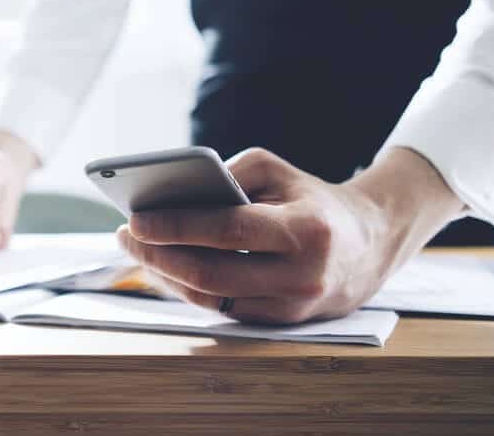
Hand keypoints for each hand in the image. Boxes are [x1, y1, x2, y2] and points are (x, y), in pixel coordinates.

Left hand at [117, 147, 462, 323]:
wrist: (368, 244)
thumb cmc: (309, 199)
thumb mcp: (276, 170)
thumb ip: (227, 174)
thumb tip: (172, 197)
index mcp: (305, 230)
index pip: (228, 230)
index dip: (177, 226)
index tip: (135, 219)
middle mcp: (301, 275)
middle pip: (212, 273)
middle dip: (159, 255)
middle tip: (125, 235)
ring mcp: (292, 306)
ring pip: (212, 298)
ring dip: (166, 275)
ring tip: (136, 250)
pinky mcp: (281, 323)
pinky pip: (223, 309)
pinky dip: (187, 289)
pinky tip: (162, 268)